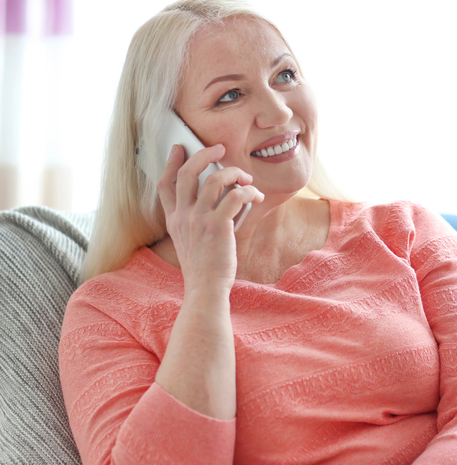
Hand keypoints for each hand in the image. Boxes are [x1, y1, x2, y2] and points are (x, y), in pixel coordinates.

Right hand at [157, 143, 263, 291]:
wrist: (206, 289)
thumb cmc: (204, 267)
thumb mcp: (188, 241)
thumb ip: (194, 220)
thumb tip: (218, 198)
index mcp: (174, 219)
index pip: (165, 184)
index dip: (171, 163)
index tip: (179, 148)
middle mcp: (183, 216)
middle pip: (188, 173)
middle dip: (204, 154)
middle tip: (219, 148)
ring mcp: (199, 220)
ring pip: (214, 180)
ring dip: (234, 173)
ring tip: (246, 178)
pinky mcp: (218, 226)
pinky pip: (234, 196)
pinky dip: (248, 191)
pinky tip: (255, 196)